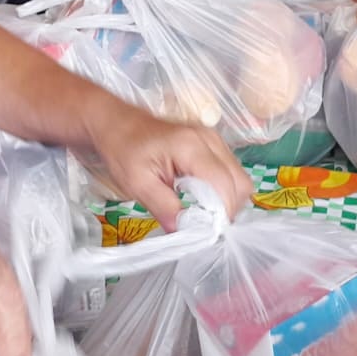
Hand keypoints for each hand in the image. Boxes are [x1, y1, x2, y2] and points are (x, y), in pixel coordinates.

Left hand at [86, 108, 251, 229]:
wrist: (116, 122)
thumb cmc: (122, 150)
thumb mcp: (137, 184)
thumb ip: (164, 207)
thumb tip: (186, 231)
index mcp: (191, 147)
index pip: (224, 185)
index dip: (221, 213)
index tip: (206, 232)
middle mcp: (210, 139)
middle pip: (239, 182)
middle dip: (226, 209)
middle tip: (204, 225)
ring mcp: (214, 139)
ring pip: (239, 177)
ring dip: (226, 200)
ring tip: (201, 212)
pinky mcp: (212, 143)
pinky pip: (230, 171)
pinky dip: (222, 189)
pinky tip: (200, 197)